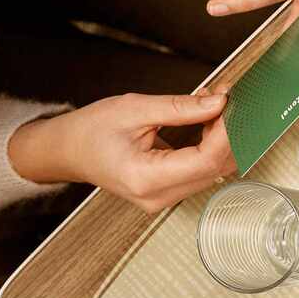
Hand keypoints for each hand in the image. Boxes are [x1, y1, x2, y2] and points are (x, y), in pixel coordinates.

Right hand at [8, 91, 233, 210]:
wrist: (67, 151)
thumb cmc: (90, 131)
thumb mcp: (133, 109)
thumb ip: (180, 108)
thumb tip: (218, 103)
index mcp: (146, 179)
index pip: (205, 160)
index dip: (226, 132)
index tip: (231, 105)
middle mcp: (159, 196)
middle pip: (216, 167)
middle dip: (228, 132)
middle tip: (225, 99)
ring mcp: (165, 198)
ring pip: (213, 170)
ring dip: (222, 138)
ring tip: (213, 106)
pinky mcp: (169, 192)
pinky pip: (202, 171)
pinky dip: (211, 146)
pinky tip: (207, 123)